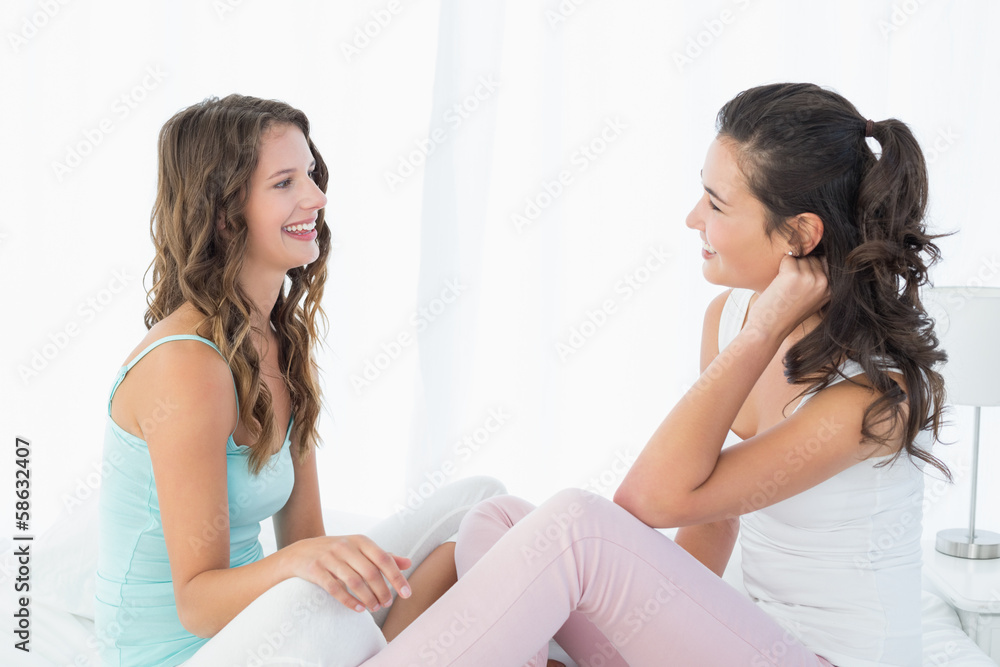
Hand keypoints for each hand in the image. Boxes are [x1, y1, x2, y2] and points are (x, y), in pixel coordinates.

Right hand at [285, 535, 411, 612]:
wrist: (300, 552)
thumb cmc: (337, 552)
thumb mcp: (360, 549)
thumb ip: (383, 556)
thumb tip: (408, 563)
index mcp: (360, 540)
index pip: (383, 558)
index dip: (397, 577)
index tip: (406, 594)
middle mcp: (345, 546)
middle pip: (370, 572)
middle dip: (382, 591)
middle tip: (387, 604)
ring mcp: (329, 557)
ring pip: (354, 582)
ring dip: (368, 598)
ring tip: (374, 608)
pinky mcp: (315, 570)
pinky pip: (335, 589)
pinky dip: (349, 601)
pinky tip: (359, 609)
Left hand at [747, 254, 829, 337]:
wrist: (769, 329)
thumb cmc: (785, 314)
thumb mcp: (812, 300)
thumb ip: (819, 282)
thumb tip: (820, 256)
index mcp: (831, 290)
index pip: (826, 262)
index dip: (811, 267)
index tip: (799, 281)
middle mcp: (824, 283)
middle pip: (812, 258)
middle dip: (800, 267)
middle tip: (790, 288)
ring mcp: (810, 278)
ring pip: (800, 258)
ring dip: (789, 268)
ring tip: (785, 288)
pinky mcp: (793, 275)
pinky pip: (788, 258)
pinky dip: (780, 267)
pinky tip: (778, 284)